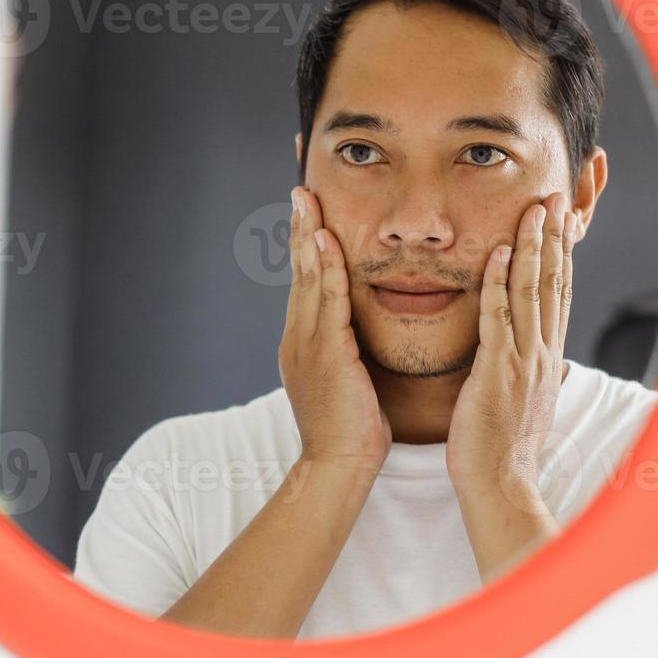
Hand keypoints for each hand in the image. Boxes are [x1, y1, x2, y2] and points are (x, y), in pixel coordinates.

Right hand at [279, 186, 391, 473]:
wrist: (338, 467)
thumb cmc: (351, 431)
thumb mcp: (347, 381)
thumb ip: (348, 352)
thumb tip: (359, 334)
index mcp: (304, 343)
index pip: (305, 283)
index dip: (305, 246)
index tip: (308, 212)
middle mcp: (298, 337)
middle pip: (298, 272)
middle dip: (299, 229)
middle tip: (299, 190)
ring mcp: (306, 344)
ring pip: (307, 279)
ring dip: (307, 236)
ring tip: (307, 201)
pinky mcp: (323, 353)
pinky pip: (326, 301)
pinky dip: (325, 268)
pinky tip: (325, 241)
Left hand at [446, 192, 577, 576]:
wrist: (499, 484)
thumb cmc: (503, 447)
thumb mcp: (525, 402)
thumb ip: (535, 375)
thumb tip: (552, 365)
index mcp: (545, 357)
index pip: (557, 295)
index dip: (560, 255)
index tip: (561, 220)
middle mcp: (541, 353)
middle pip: (552, 283)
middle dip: (553, 238)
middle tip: (554, 197)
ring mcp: (522, 360)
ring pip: (531, 292)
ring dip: (532, 247)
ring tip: (533, 209)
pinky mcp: (497, 371)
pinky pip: (497, 318)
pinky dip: (497, 283)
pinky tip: (496, 253)